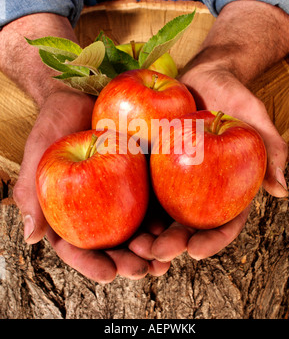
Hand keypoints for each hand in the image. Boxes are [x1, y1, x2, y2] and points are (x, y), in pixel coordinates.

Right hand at [13, 88, 169, 282]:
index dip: (91, 263)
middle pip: (112, 244)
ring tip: (166, 261)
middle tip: (142, 270)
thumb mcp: (40, 150)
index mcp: (69, 209)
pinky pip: (157, 202)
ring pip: (138, 229)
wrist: (85, 91)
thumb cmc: (57, 120)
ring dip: (153, 249)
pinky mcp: (145, 179)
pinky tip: (181, 230)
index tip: (108, 274)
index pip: (76, 245)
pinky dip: (168, 220)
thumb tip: (31, 237)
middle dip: (128, 262)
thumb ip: (31, 190)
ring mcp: (123, 195)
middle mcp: (98, 207)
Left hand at [130, 64, 285, 262]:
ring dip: (147, 235)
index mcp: (228, 186)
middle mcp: (200, 189)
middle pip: (187, 226)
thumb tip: (281, 190)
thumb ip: (270, 146)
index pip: (224, 222)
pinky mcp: (152, 167)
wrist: (199, 76)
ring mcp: (173, 180)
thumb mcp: (252, 114)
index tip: (195, 251)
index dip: (212, 241)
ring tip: (133, 246)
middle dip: (172, 245)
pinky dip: (131, 204)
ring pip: (160, 215)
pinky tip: (118, 214)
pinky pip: (140, 187)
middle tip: (156, 252)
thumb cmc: (230, 93)